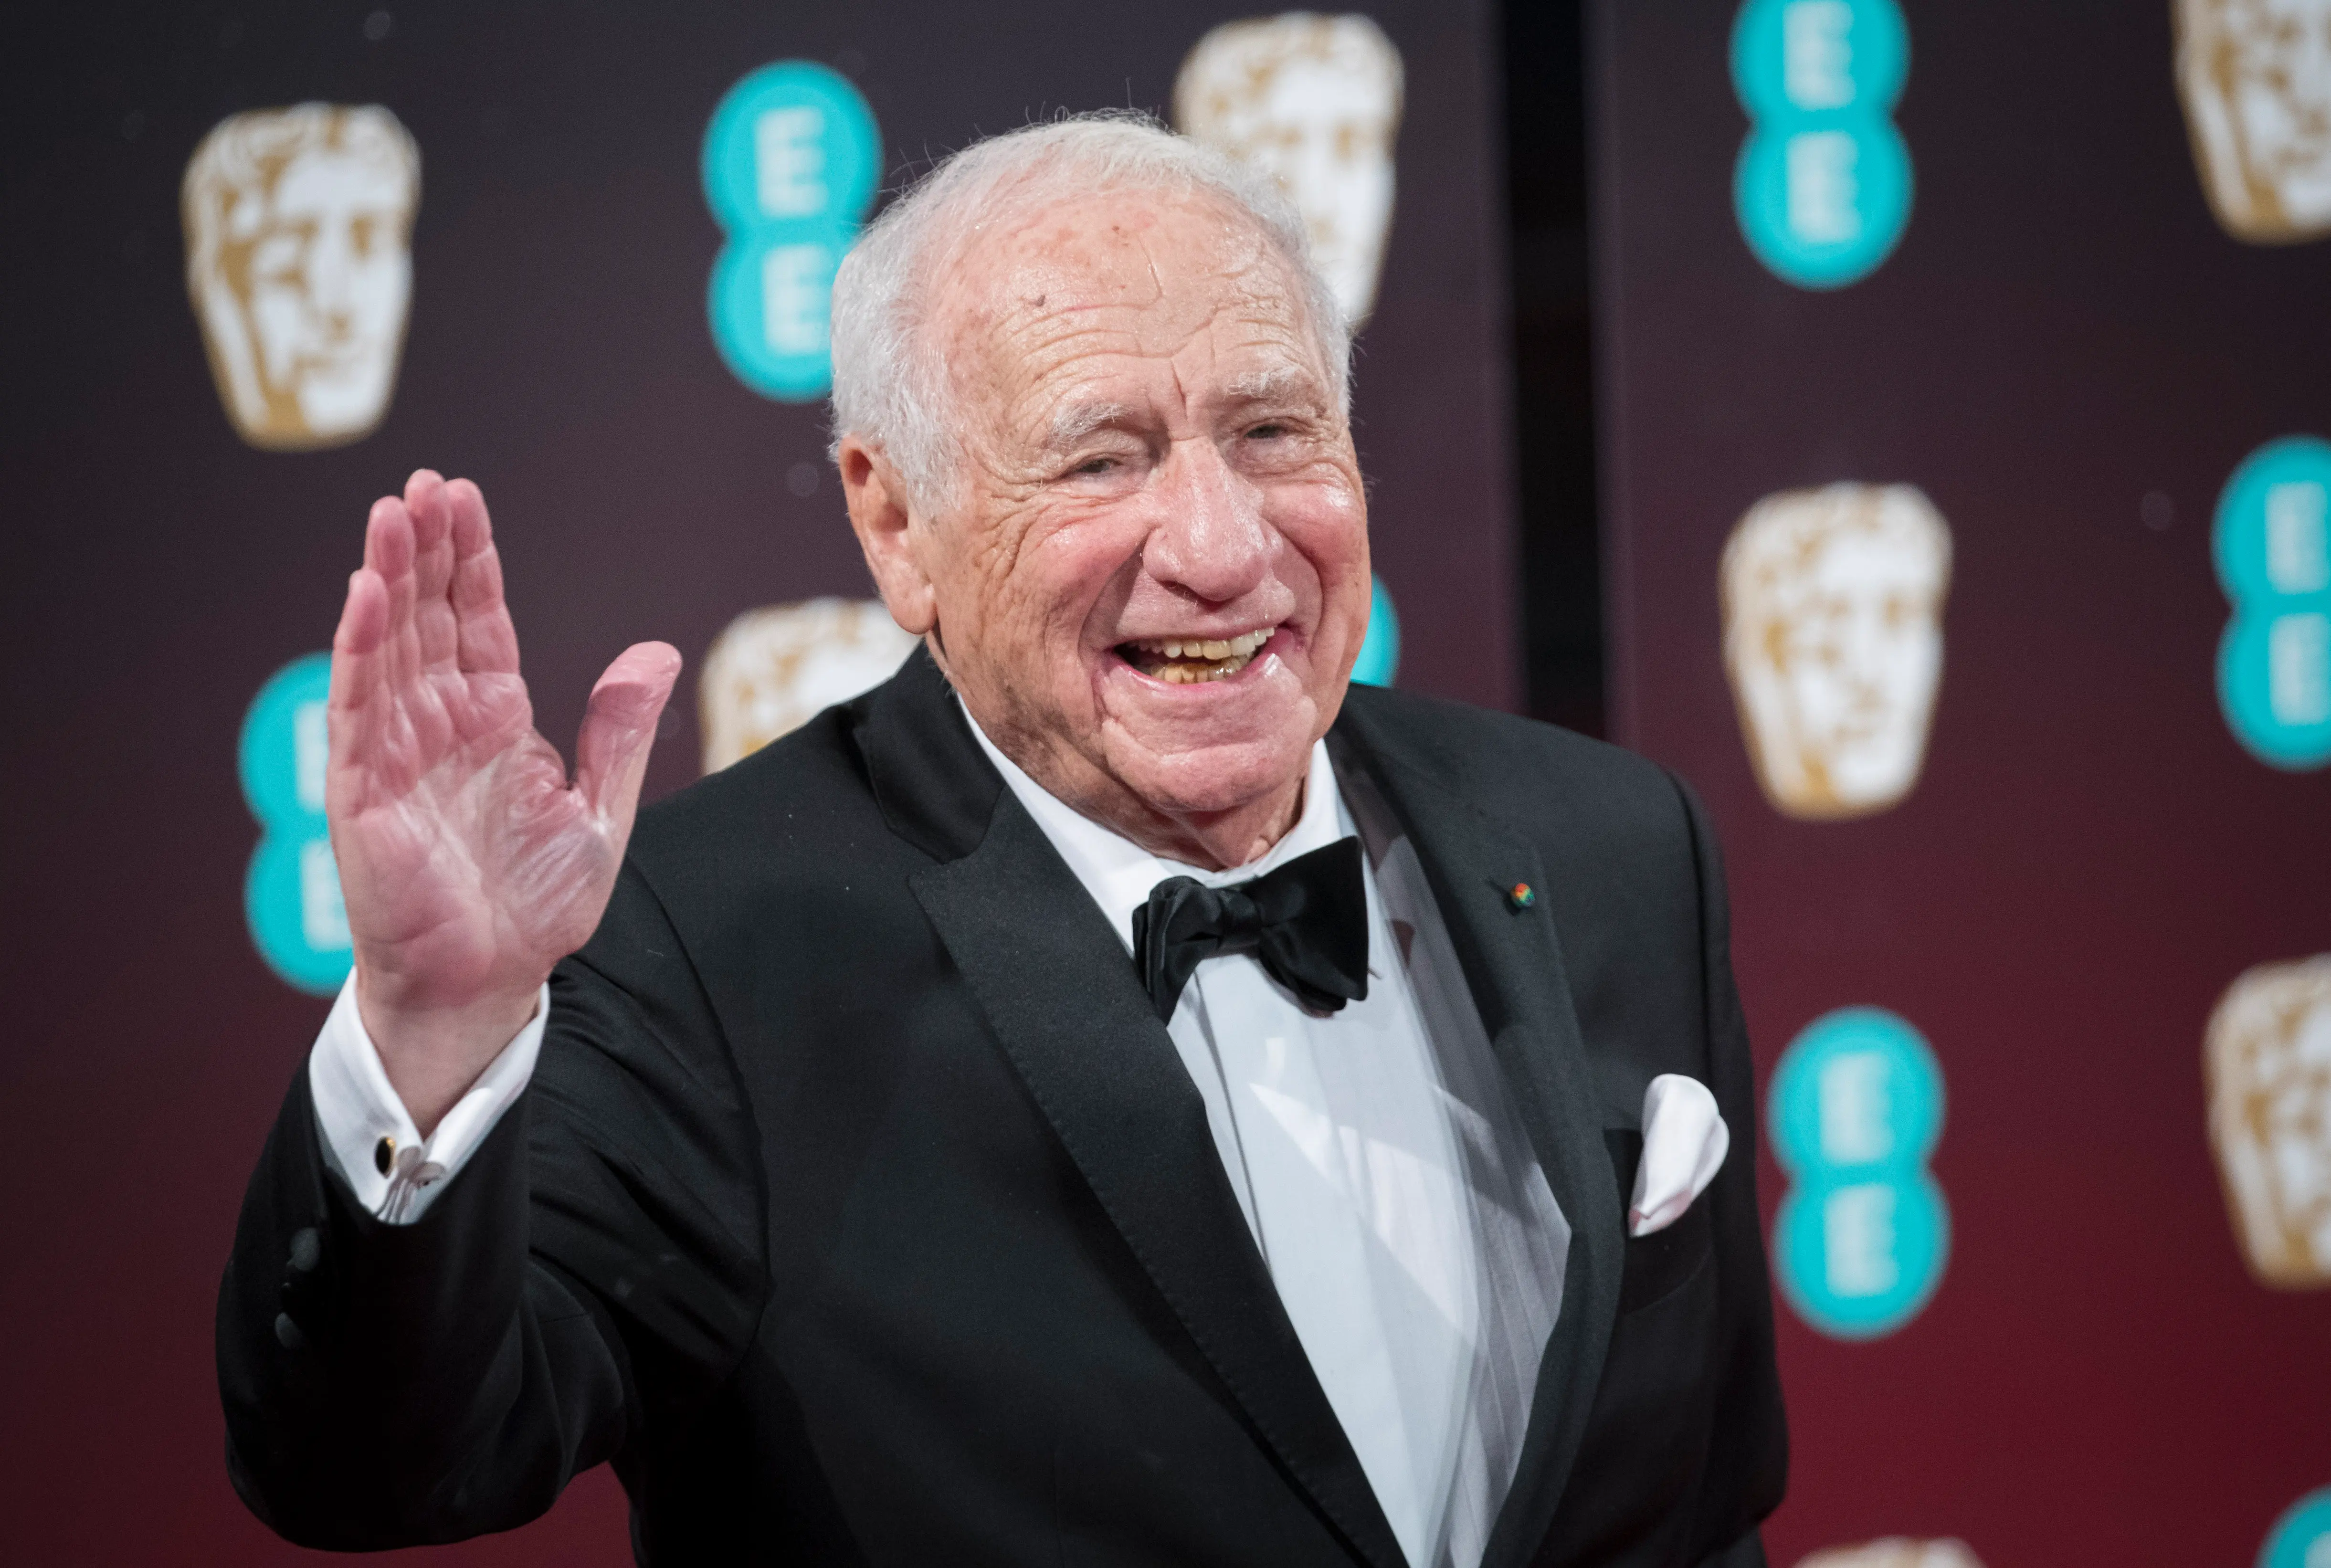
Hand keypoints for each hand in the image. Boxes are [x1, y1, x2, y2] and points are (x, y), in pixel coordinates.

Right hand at [327, 470, 680, 1133]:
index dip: (470, 561)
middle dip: (425, 549)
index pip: (479, 621)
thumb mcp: (600, 812)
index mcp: (497, 722)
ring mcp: (398, 750)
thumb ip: (619, 732)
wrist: (491, 980)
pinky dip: (360, 649)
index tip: (462, 499)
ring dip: (387, 578)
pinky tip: (365, 594)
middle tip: (423, 483)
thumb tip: (656, 652)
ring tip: (390, 514)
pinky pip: (359, 706)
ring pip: (389, 646)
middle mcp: (442, 724)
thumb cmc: (536, 906)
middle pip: (429, 617)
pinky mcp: (363, 788)